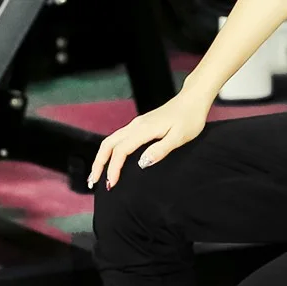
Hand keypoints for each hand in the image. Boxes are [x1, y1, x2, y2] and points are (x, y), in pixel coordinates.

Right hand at [88, 88, 211, 189]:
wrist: (192, 101)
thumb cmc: (190, 119)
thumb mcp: (179, 138)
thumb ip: (160, 150)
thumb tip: (141, 163)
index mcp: (143, 130)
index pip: (121, 150)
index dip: (113, 168)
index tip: (111, 184)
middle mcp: (136, 126)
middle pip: (108, 144)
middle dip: (99, 163)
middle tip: (93, 182)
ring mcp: (136, 125)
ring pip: (111, 141)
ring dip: (102, 158)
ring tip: (98, 175)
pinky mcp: (140, 126)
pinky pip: (119, 139)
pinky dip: (111, 152)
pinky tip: (112, 162)